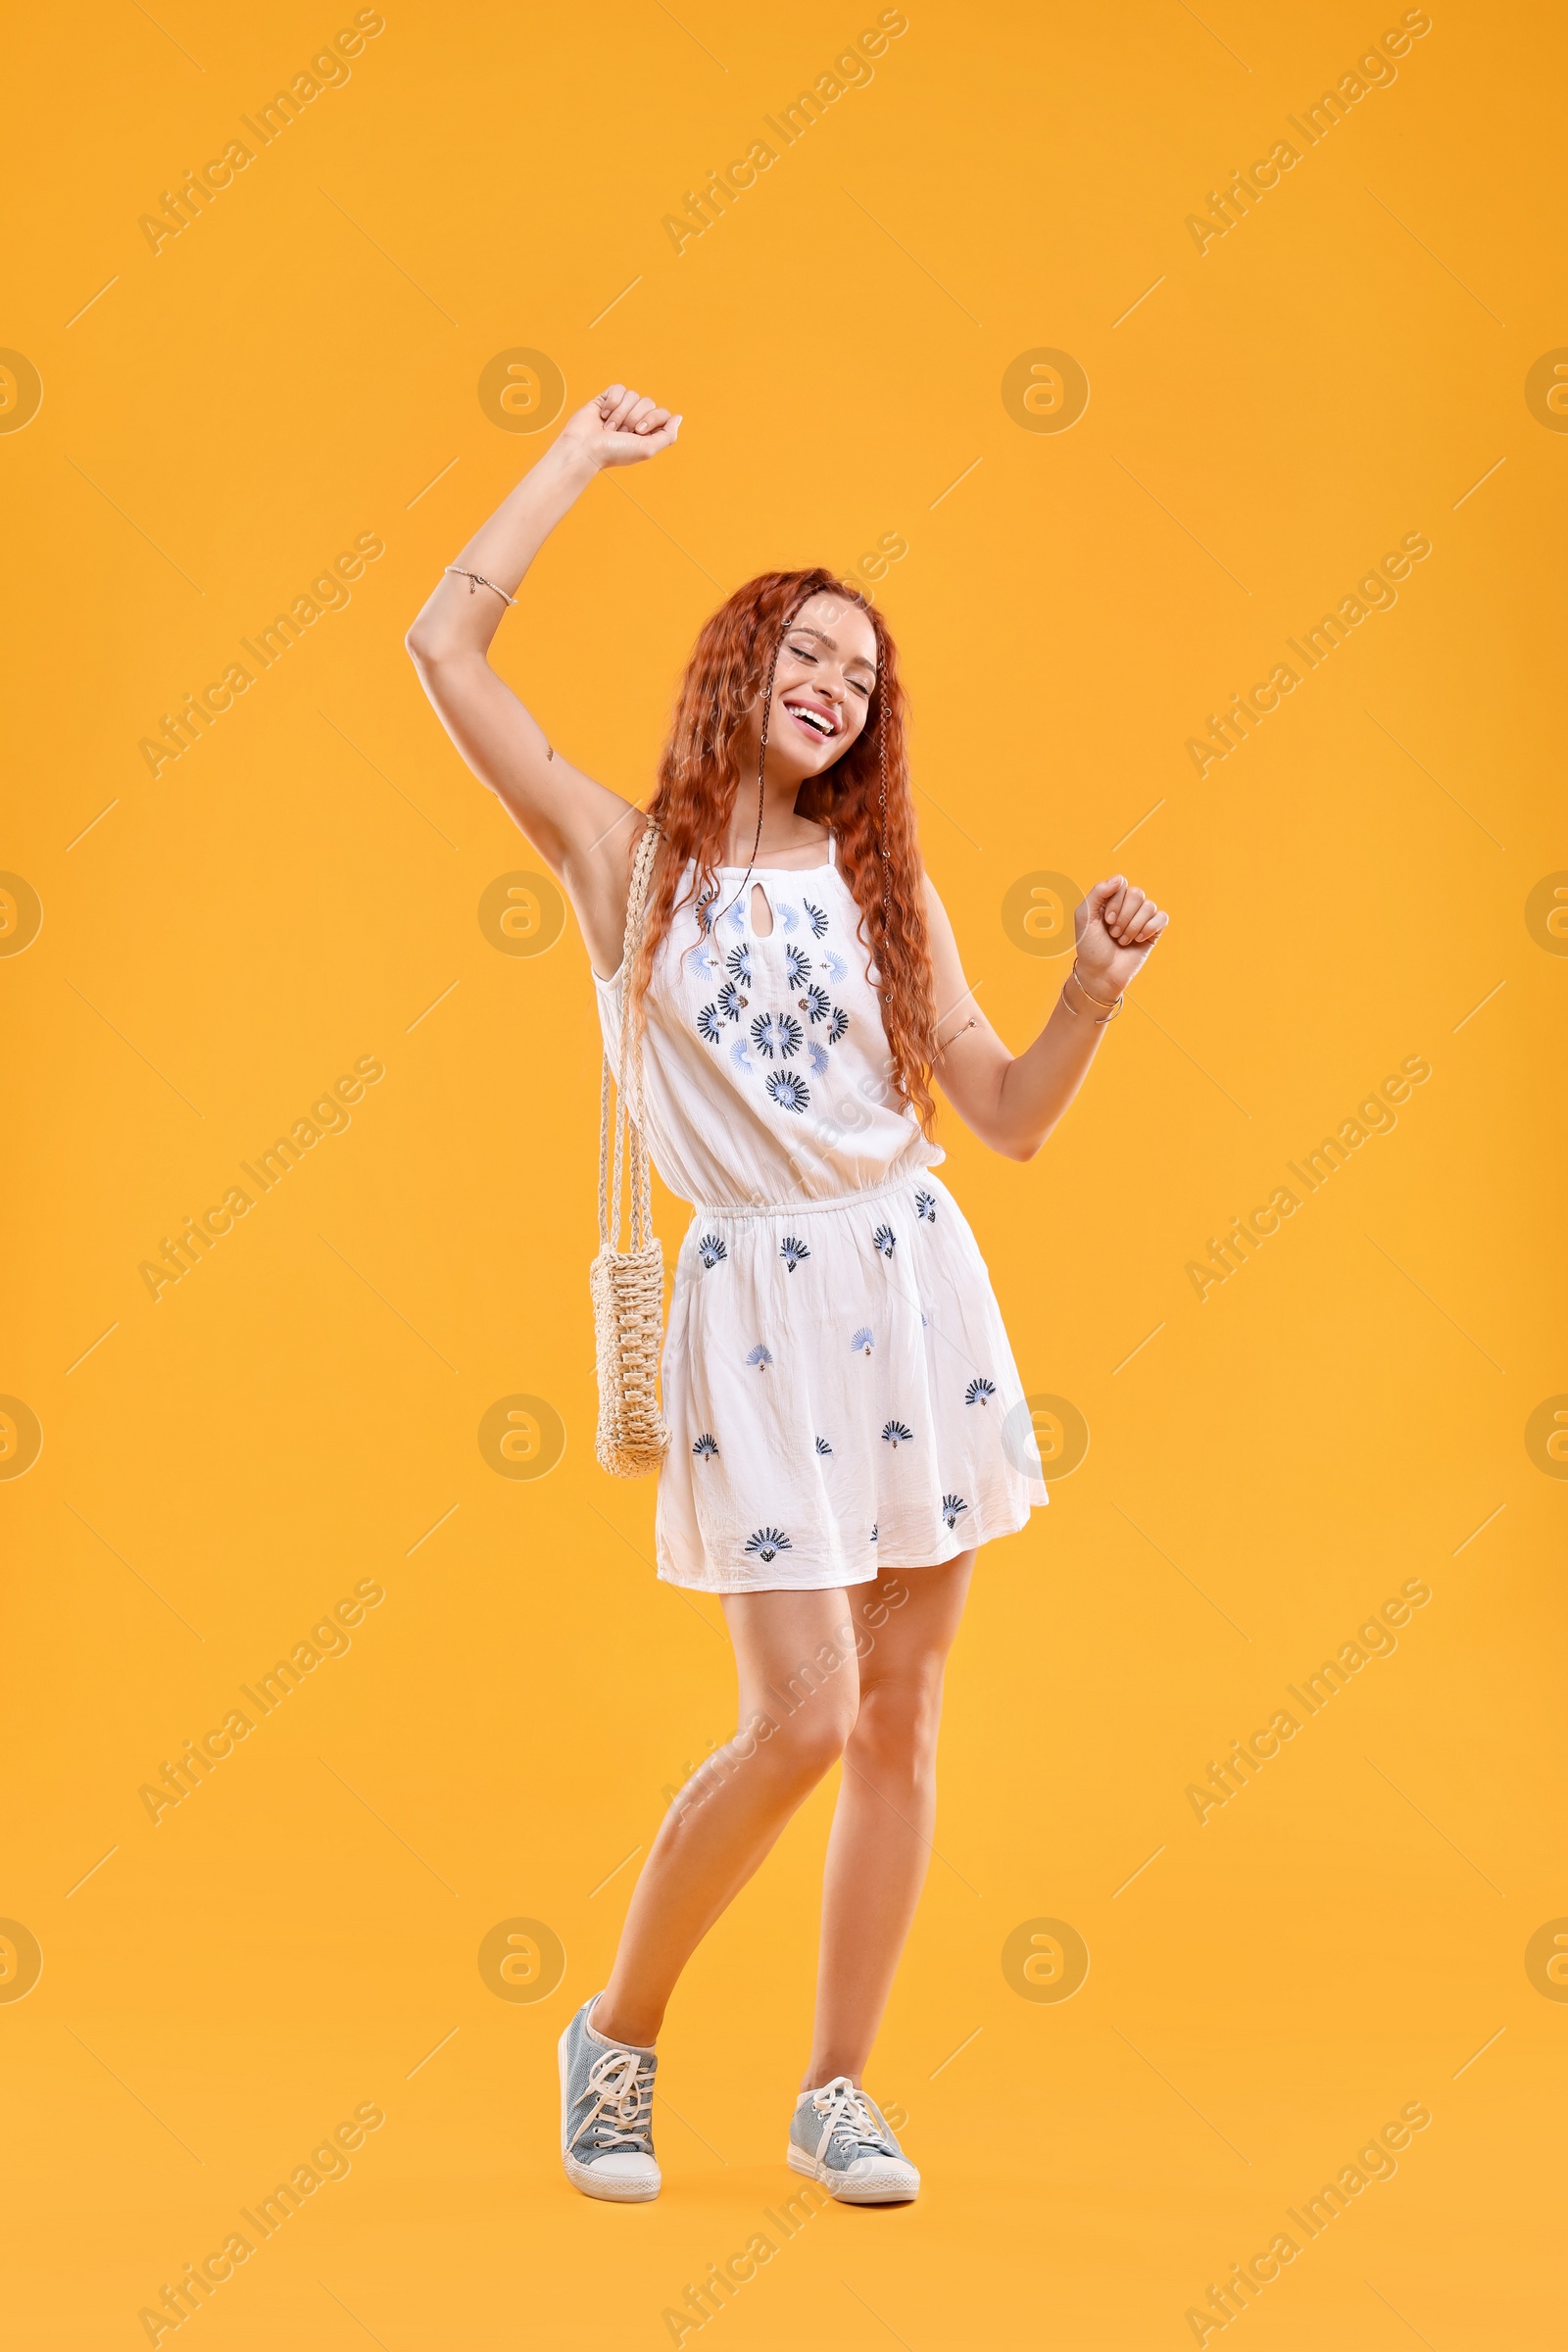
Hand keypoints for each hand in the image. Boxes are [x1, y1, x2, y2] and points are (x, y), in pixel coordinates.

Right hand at [556, 384, 681, 471]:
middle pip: (648, 402)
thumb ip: (667, 436)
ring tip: (609, 428)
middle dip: (634, 417)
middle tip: (621, 432)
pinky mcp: (606, 399)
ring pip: (632, 395)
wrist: (585, 448)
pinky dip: (612, 401)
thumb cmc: (614, 452)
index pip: (661, 413)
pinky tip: (603, 414)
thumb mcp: (647, 449)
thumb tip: (678, 417)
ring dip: (620, 413)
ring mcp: (620, 408)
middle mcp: (635, 419)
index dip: (651, 419)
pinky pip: (618, 389)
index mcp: (646, 432)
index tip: (638, 432)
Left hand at [1072, 876, 1169, 1000]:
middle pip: (1137, 894)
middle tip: (1113, 933)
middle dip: (1124, 917)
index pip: (1122, 884)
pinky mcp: (1154, 931)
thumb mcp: (1084, 916)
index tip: (1106, 920)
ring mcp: (1142, 918)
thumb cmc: (1090, 946)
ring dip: (1133, 927)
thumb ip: (1097, 892)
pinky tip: (1139, 940)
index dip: (1115, 902)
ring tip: (1122, 940)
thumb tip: (1120, 879)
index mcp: (1111, 899)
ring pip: (1149, 906)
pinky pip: (1162, 917)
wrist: (1101, 974)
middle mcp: (1127, 906)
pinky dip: (1150, 928)